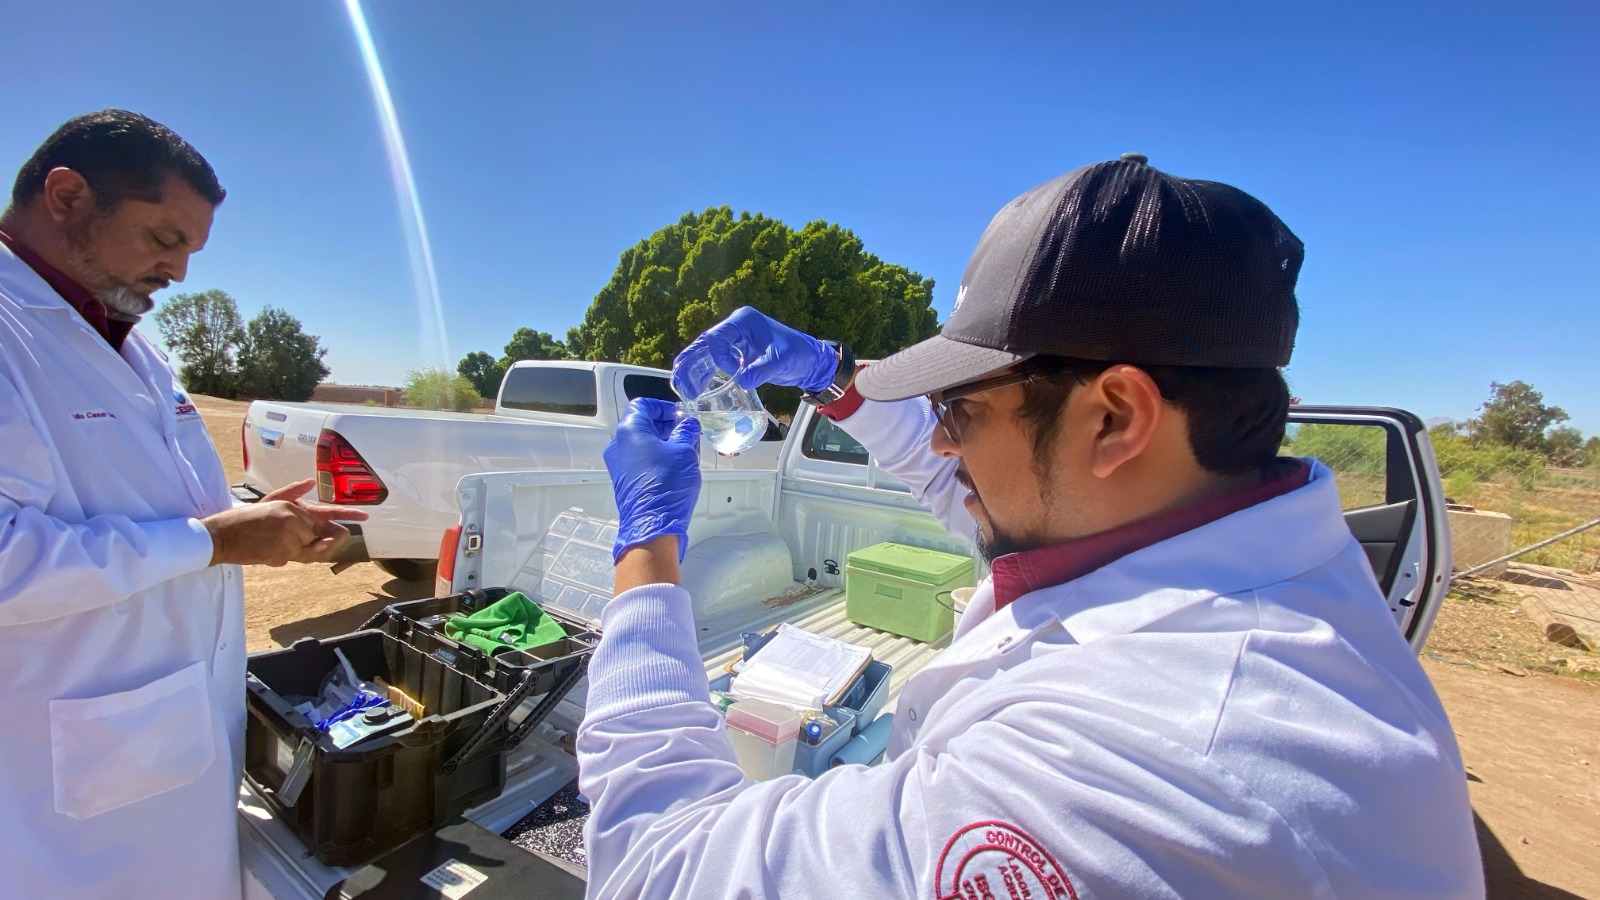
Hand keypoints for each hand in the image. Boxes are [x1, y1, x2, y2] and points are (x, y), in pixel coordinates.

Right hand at [202, 479, 368, 565]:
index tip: (365, 517)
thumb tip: (309, 483)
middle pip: (319, 534)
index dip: (347, 516)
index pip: (326, 513)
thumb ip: (291, 492)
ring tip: (280, 542)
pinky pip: (298, 557)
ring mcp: (290, 536)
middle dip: (314, 538)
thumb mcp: (268, 501)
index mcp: (292, 506)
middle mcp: (294, 519)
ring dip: (299, 548)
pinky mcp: (284, 551)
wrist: (221, 536)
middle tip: (299, 538)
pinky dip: (289, 555)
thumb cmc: (242, 519)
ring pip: (311, 548)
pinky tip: (272, 549)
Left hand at [603, 399, 701, 561]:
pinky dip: (656, 458)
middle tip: (687, 432)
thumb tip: (688, 424)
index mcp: (629, 430)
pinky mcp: (624, 481)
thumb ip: (686, 432)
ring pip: (641, 444)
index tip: (681, 415)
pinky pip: (639, 461)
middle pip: (641, 424)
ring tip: (686, 451)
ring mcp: (619, 465)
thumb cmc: (666, 485)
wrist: (653, 525)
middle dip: (666, 426)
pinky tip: (676, 466)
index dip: (664, 407)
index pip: (643, 405)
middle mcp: (618, 445)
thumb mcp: (684, 451)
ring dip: (663, 443)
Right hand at [671, 306, 837, 397]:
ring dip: (695, 369)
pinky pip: (716, 361)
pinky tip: (696, 387)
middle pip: (706, 343)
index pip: (717, 336)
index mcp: (744, 321)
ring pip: (707, 353)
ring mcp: (735, 340)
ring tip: (683, 387)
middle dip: (692, 362)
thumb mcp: (781, 361)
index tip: (734, 372)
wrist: (809, 361)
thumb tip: (742, 380)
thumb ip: (762, 369)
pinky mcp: (737, 352)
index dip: (719, 357)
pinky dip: (706, 373)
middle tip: (681, 381)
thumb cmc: (798, 354)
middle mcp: (735, 327)